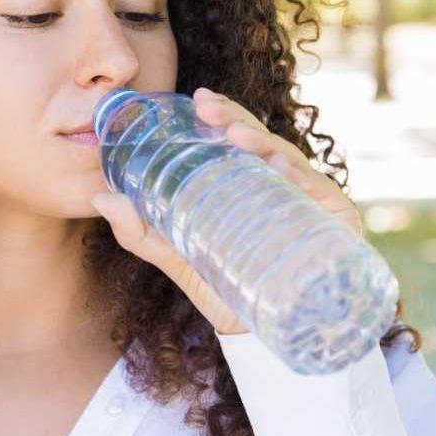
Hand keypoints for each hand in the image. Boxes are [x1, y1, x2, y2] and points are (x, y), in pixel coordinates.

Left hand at [90, 87, 364, 336]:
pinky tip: (283, 171)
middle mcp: (282, 184)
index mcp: (250, 181)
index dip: (223, 114)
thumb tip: (100, 198)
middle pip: (263, 142)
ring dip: (265, 144)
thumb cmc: (225, 286)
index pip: (239, 139)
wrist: (262, 337)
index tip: (199, 98)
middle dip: (237, 119)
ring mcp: (311, 201)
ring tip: (237, 136)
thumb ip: (139, 231)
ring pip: (290, 161)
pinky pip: (322, 196)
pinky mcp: (335, 225)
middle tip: (209, 108)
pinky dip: (303, 180)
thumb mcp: (177, 256)